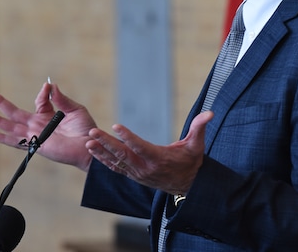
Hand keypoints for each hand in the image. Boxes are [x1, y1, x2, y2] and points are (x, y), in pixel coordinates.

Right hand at [0, 82, 96, 171]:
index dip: (42, 93)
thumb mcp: (75, 110)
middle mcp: (40, 125)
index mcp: (49, 115)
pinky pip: (18, 142)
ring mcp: (36, 135)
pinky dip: (5, 139)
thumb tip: (50, 85)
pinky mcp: (37, 144)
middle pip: (16, 113)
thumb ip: (61, 99)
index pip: (39, 102)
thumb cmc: (85, 129)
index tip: (47, 87)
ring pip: (13, 126)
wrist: (89, 146)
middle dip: (2, 103)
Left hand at [86, 111, 213, 194]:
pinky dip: (104, 160)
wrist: (188, 185)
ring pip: (116, 162)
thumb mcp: (197, 144)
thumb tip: (210, 113)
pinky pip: (116, 168)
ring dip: (101, 152)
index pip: (140, 146)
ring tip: (88, 141)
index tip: (116, 126)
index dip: (128, 136)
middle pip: (123, 154)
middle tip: (93, 132)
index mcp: (159, 159)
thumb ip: (200, 127)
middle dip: (107, 143)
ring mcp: (138, 174)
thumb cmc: (192, 162)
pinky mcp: (134, 175)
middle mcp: (145, 168)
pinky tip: (94, 151)